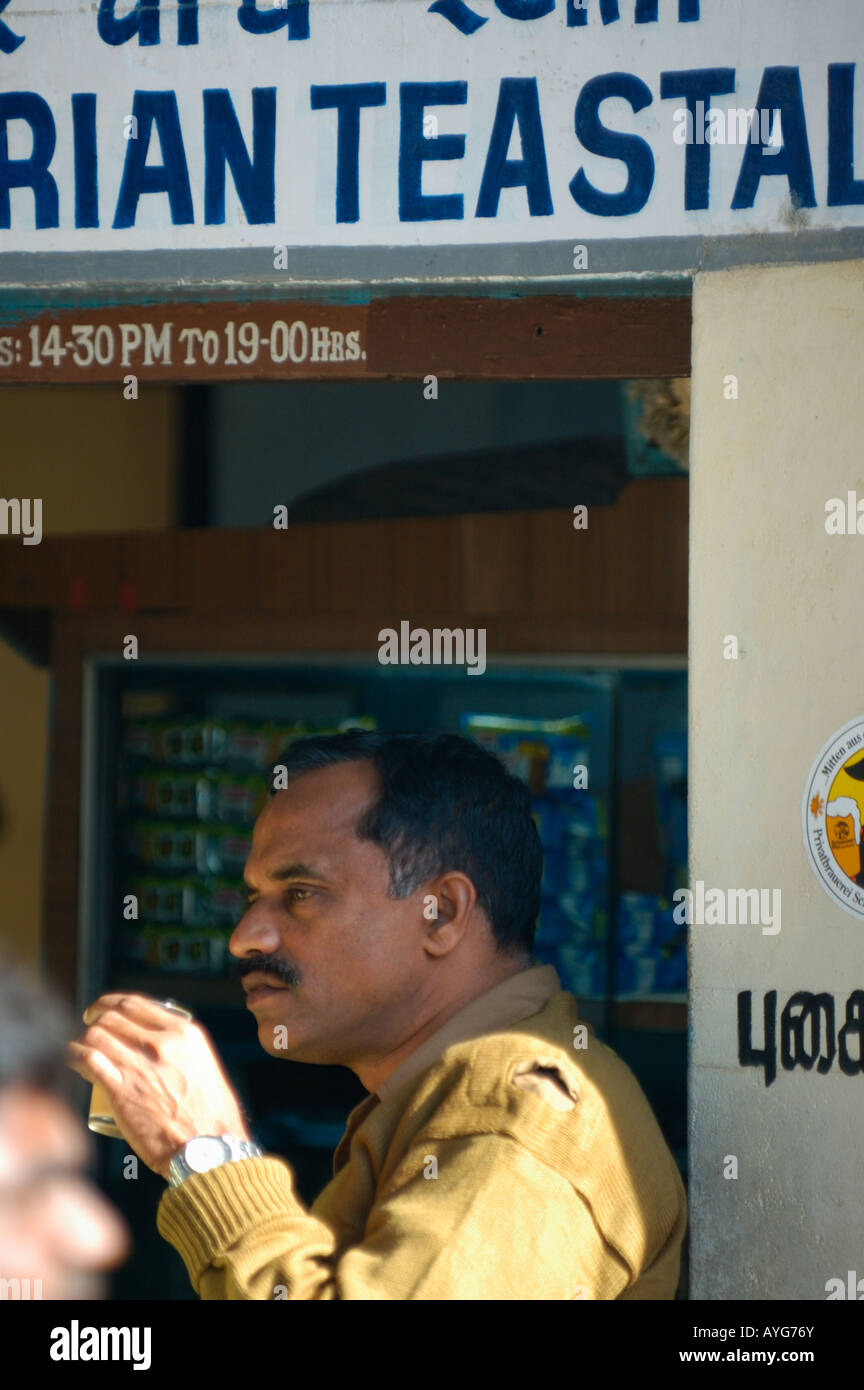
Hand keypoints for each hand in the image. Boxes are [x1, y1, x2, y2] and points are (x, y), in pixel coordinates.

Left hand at [68, 995, 250, 1178]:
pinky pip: (87, 1060)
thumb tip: (162, 1048)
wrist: (207, 1149)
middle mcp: (161, 1043)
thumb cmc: (210, 1116)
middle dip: (95, 1020)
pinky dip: (73, 1055)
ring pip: (96, 1036)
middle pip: (112, 1018)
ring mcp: (140, 1065)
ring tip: (81, 1049)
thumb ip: (183, 1051)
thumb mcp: (204, 1066)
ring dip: (83, 1040)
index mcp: (184, 1033)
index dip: (110, 1003)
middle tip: (88, 1028)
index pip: (136, 1004)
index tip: (102, 1010)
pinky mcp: (121, 1090)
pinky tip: (70, 1058)